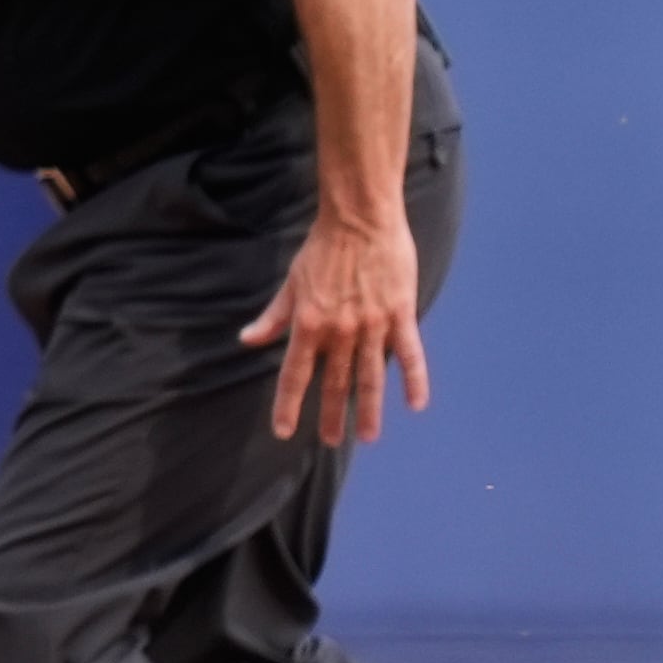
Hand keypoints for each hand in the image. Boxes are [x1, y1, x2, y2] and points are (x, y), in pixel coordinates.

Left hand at [242, 208, 429, 443]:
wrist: (360, 221)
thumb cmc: (321, 250)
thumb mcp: (291, 284)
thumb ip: (273, 317)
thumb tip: (247, 340)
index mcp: (308, 325)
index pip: (295, 375)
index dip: (288, 405)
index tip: (284, 431)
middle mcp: (339, 331)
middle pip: (334, 383)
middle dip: (330, 415)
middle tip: (330, 441)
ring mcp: (372, 325)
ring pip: (370, 377)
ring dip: (368, 409)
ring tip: (367, 436)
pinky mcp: (400, 315)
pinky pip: (409, 355)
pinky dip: (414, 380)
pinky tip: (415, 405)